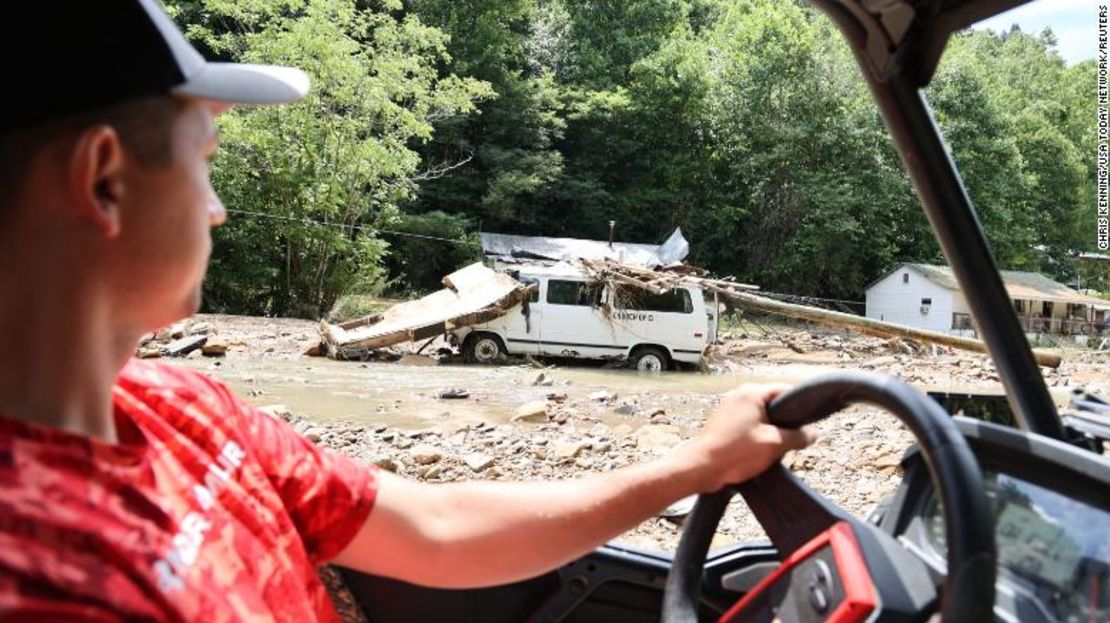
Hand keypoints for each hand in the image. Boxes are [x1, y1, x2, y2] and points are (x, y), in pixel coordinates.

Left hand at [675, 384, 816, 491]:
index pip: (784, 391)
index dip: (799, 406)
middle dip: (784, 423)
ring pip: (761, 417)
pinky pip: (748, 426)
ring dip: (769, 433)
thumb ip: (797, 437)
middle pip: (773, 405)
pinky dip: (756, 437)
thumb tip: (812, 433)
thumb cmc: (732, 453)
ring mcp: (729, 409)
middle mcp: (739, 396)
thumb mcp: (774, 445)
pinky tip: (758, 453)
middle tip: (790, 440)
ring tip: (771, 449)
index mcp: (751, 393)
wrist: (700, 468)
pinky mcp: (724, 424)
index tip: (808, 421)